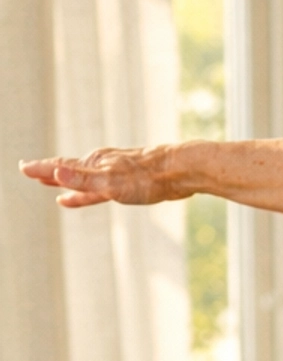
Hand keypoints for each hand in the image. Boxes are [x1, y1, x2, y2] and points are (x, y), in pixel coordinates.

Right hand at [18, 146, 186, 208]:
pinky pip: (102, 188)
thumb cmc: (148, 177)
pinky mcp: (130, 182)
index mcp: (94, 164)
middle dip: (50, 174)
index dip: (41, 169)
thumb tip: (55, 170)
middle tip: (31, 172)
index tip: (23, 168)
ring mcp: (116, 173)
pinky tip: (88, 195)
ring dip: (68, 183)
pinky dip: (89, 193)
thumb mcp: (111, 182)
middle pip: (70, 170)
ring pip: (85, 180)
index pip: (61, 167)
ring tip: (54, 189)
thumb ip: (83, 179)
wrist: (181, 170)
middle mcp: (102, 165)